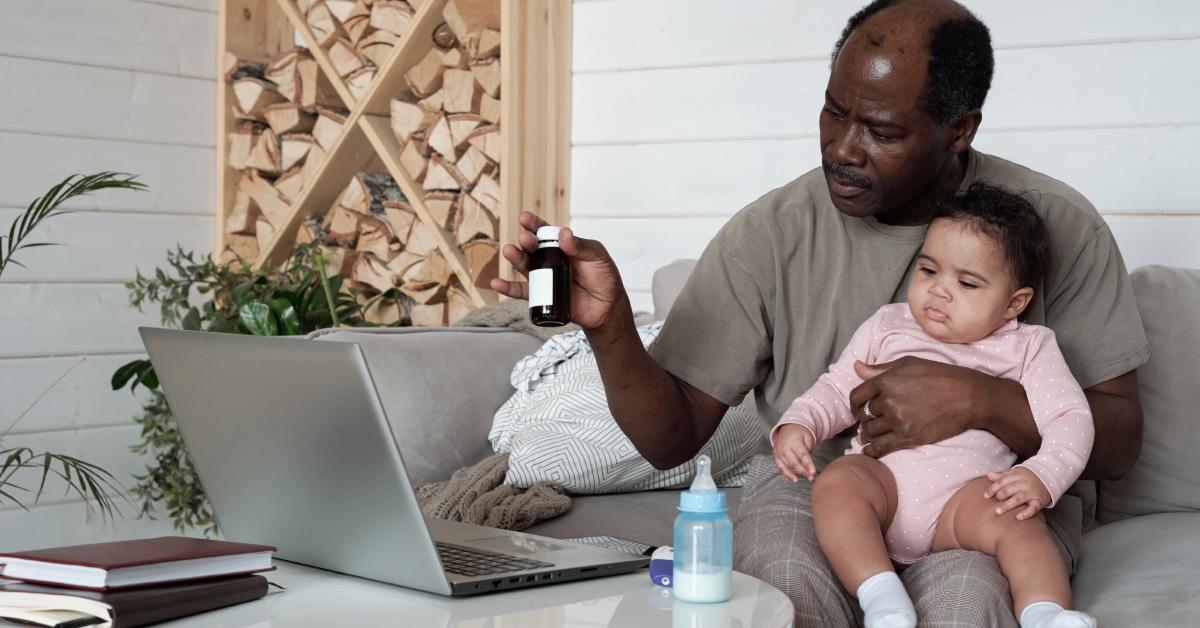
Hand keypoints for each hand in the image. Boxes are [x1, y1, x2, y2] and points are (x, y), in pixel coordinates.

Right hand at [489, 212, 628, 330]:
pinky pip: (521, 292)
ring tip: (509, 252)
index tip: (525, 218)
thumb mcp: (597, 256)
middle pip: (533, 248)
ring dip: (515, 259)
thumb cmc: (604, 277)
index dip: (535, 224)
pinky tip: (496, 283)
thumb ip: (581, 245)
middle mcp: (550, 260)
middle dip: (526, 242)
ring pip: (525, 267)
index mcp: (562, 246)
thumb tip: (564, 233)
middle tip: (526, 239)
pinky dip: (507, 288)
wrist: (607, 307)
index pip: (546, 232)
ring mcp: (545, 278)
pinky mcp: (542, 296)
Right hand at [773, 424, 816, 481]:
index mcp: (794, 441)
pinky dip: (787, 474)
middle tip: (811, 477)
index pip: (802, 455)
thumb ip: (808, 450)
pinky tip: (794, 479)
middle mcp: (784, 447)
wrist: (788, 428)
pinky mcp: (776, 457)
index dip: (808, 464)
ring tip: (805, 478)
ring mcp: (778, 452)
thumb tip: (809, 464)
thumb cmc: (799, 433)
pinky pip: (780, 468)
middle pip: (794, 462)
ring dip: (796, 474)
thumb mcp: (808, 437)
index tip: (813, 472)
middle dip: (803, 471)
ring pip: (787, 466)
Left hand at [850, 357, 990, 457]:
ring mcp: (898, 420)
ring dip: (868, 434)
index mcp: (886, 380)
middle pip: (865, 415)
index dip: (854, 404)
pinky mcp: (909, 437)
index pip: (857, 395)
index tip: (857, 409)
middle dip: (865, 419)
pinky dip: (871, 451)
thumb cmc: (940, 376)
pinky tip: (869, 451)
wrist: (969, 397)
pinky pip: (880, 448)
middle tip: (869, 422)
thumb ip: (880, 368)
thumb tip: (856, 367)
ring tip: (870, 435)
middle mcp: (889, 400)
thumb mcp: (909, 364)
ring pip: (870, 432)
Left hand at [984, 467, 1051, 519]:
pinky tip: (1018, 517)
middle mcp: (1024, 483)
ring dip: (1008, 505)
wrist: (1048, 477)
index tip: (985, 496)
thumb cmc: (1027, 477)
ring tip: (998, 511)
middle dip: (1000, 496)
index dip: (993, 488)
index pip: (1002, 481)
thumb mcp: (1015, 474)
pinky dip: (1026, 513)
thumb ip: (1002, 476)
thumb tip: (988, 475)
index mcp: (1017, 475)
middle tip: (992, 505)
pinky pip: (1033, 507)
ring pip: (1019, 498)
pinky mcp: (1039, 500)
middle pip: (1009, 489)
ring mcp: (1032, 492)